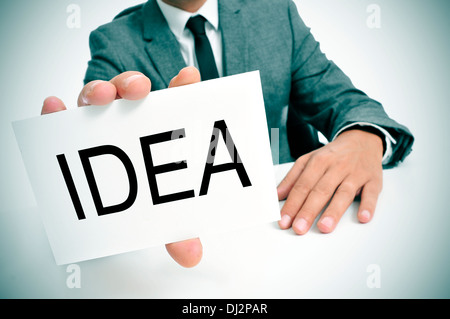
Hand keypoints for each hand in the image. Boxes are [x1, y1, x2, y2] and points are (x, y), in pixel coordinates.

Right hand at [41, 67, 202, 267]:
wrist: (117, 202)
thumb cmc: (145, 192)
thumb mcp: (163, 212)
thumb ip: (178, 229)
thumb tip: (191, 254)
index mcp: (160, 129)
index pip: (174, 102)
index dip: (182, 87)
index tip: (188, 79)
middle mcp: (132, 121)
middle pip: (133, 92)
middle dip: (134, 84)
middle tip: (138, 89)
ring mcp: (104, 123)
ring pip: (101, 97)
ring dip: (99, 91)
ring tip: (101, 96)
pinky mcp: (77, 131)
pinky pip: (65, 116)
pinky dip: (59, 110)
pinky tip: (56, 107)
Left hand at [277, 129, 383, 233]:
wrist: (362, 139)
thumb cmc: (333, 154)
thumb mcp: (309, 160)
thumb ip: (292, 178)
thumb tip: (277, 195)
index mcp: (318, 161)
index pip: (302, 186)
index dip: (292, 204)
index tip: (284, 220)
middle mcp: (336, 167)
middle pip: (320, 190)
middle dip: (308, 211)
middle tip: (299, 228)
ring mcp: (356, 173)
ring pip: (343, 193)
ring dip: (333, 211)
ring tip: (324, 227)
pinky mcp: (373, 179)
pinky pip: (371, 193)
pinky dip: (368, 205)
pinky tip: (363, 217)